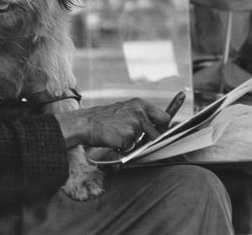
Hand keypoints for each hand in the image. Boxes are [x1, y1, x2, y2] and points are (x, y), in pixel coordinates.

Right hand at [55, 98, 170, 149]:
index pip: (164, 116)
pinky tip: (115, 140)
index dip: (164, 125)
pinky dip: (126, 147)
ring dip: (136, 142)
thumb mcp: (124, 110)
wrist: (87, 123)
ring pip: (145, 140)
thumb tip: (159, 125)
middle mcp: (140, 112)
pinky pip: (133, 147)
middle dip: (156, 134)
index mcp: (139, 104)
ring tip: (120, 135)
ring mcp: (135, 124)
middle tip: (144, 137)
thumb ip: (140, 115)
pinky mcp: (129, 137)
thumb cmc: (105, 119)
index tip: (165, 129)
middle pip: (161, 129)